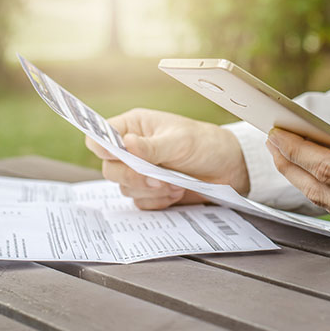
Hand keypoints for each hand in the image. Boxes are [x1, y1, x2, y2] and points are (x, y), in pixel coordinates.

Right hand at [86, 108, 248, 209]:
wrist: (228, 168)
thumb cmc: (204, 143)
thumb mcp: (180, 141)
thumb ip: (152, 146)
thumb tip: (125, 144)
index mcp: (134, 127)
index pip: (101, 136)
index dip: (103, 147)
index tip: (118, 156)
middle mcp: (132, 150)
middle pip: (110, 168)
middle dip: (132, 176)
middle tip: (156, 178)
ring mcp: (140, 171)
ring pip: (124, 188)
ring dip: (149, 190)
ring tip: (174, 184)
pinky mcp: (150, 191)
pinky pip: (140, 202)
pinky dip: (157, 201)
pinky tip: (175, 192)